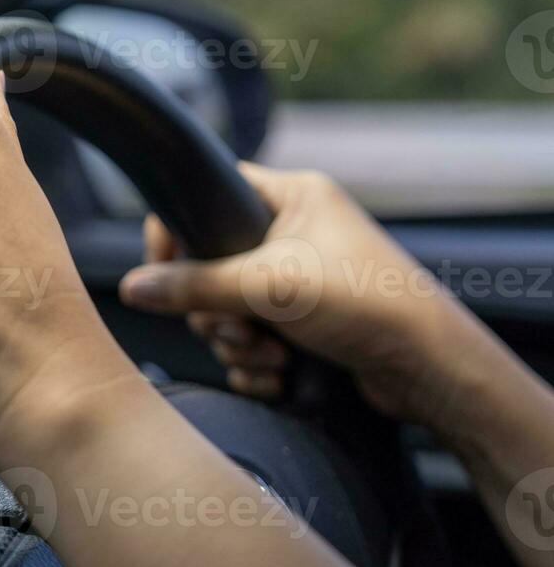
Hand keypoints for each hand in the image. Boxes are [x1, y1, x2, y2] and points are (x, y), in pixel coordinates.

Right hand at [118, 164, 473, 425]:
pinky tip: (277, 374)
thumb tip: (133, 287)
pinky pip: (250, 338)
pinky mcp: (305, 323)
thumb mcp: (270, 286)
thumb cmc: (369, 304)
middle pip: (211, 263)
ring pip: (227, 308)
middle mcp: (295, 233)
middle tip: (236, 324)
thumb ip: (194, 285)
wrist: (434, 371)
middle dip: (216, 308)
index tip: (164, 269)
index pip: (211, 192)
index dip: (178, 230)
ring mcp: (300, 280)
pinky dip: (255, 362)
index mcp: (293, 197)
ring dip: (236, 340)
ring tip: (270, 353)